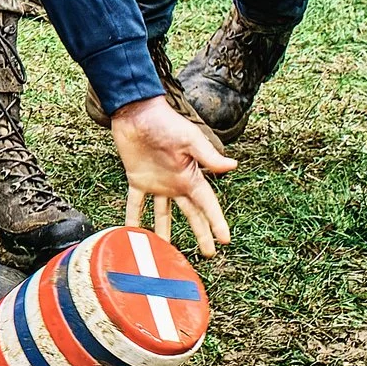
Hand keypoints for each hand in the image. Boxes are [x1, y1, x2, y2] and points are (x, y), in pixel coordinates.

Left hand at [110, 96, 234, 253]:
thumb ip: (208, 156)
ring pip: (163, 214)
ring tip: (166, 252)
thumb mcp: (190, 139)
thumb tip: (233, 166)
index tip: (225, 241)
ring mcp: (157, 183)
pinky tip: (133, 233)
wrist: (136, 112)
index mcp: (191, 176)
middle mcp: (176, 183)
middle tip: (208, 254)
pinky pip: (135, 204)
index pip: (208, 204)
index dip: (217, 222)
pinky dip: (134, 218)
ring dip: (165, 232)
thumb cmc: (166, 122)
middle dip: (200, 233)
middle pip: (191, 214)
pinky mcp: (138, 179)